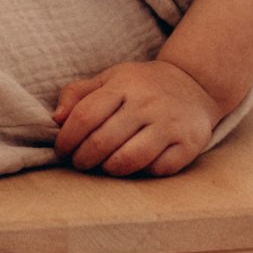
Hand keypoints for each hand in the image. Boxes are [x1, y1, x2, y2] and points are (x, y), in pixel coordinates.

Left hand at [51, 59, 223, 176]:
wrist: (195, 84)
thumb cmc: (142, 86)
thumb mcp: (110, 79)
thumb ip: (78, 94)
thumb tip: (57, 119)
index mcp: (124, 84)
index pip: (85, 116)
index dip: (66, 139)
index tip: (62, 150)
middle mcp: (148, 102)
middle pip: (103, 141)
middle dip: (83, 159)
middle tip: (80, 163)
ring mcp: (170, 123)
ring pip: (129, 160)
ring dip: (108, 169)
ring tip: (104, 167)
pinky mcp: (189, 143)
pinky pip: (157, 169)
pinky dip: (141, 173)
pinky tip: (134, 166)